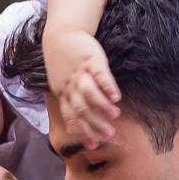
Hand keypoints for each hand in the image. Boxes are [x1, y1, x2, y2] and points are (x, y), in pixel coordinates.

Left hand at [43, 29, 120, 148]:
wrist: (63, 33)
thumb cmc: (65, 62)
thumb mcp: (61, 84)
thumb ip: (68, 104)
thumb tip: (74, 128)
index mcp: (63, 93)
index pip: (71, 116)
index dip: (81, 131)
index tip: (93, 146)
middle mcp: (70, 85)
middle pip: (81, 108)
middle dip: (94, 123)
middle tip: (109, 134)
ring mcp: (81, 72)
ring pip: (89, 93)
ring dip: (102, 105)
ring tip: (115, 115)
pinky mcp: (91, 60)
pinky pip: (99, 75)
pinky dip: (108, 87)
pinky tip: (117, 97)